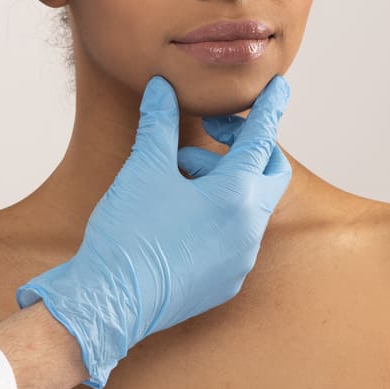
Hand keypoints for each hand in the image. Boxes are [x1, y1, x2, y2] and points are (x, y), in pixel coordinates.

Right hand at [15, 75, 292, 388]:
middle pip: (268, 173)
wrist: (110, 302)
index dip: (268, 108)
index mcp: (237, 195)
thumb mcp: (145, 168)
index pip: (262, 138)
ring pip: (248, 206)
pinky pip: (234, 239)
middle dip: (244, 147)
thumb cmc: (130, 233)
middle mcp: (249, 229)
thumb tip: (162, 87)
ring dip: (222, 183)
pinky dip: (216, 217)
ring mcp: (241, 261)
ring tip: (176, 178)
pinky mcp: (225, 283)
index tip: (279, 86)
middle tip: (211, 135)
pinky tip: (178, 216)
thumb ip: (159, 123)